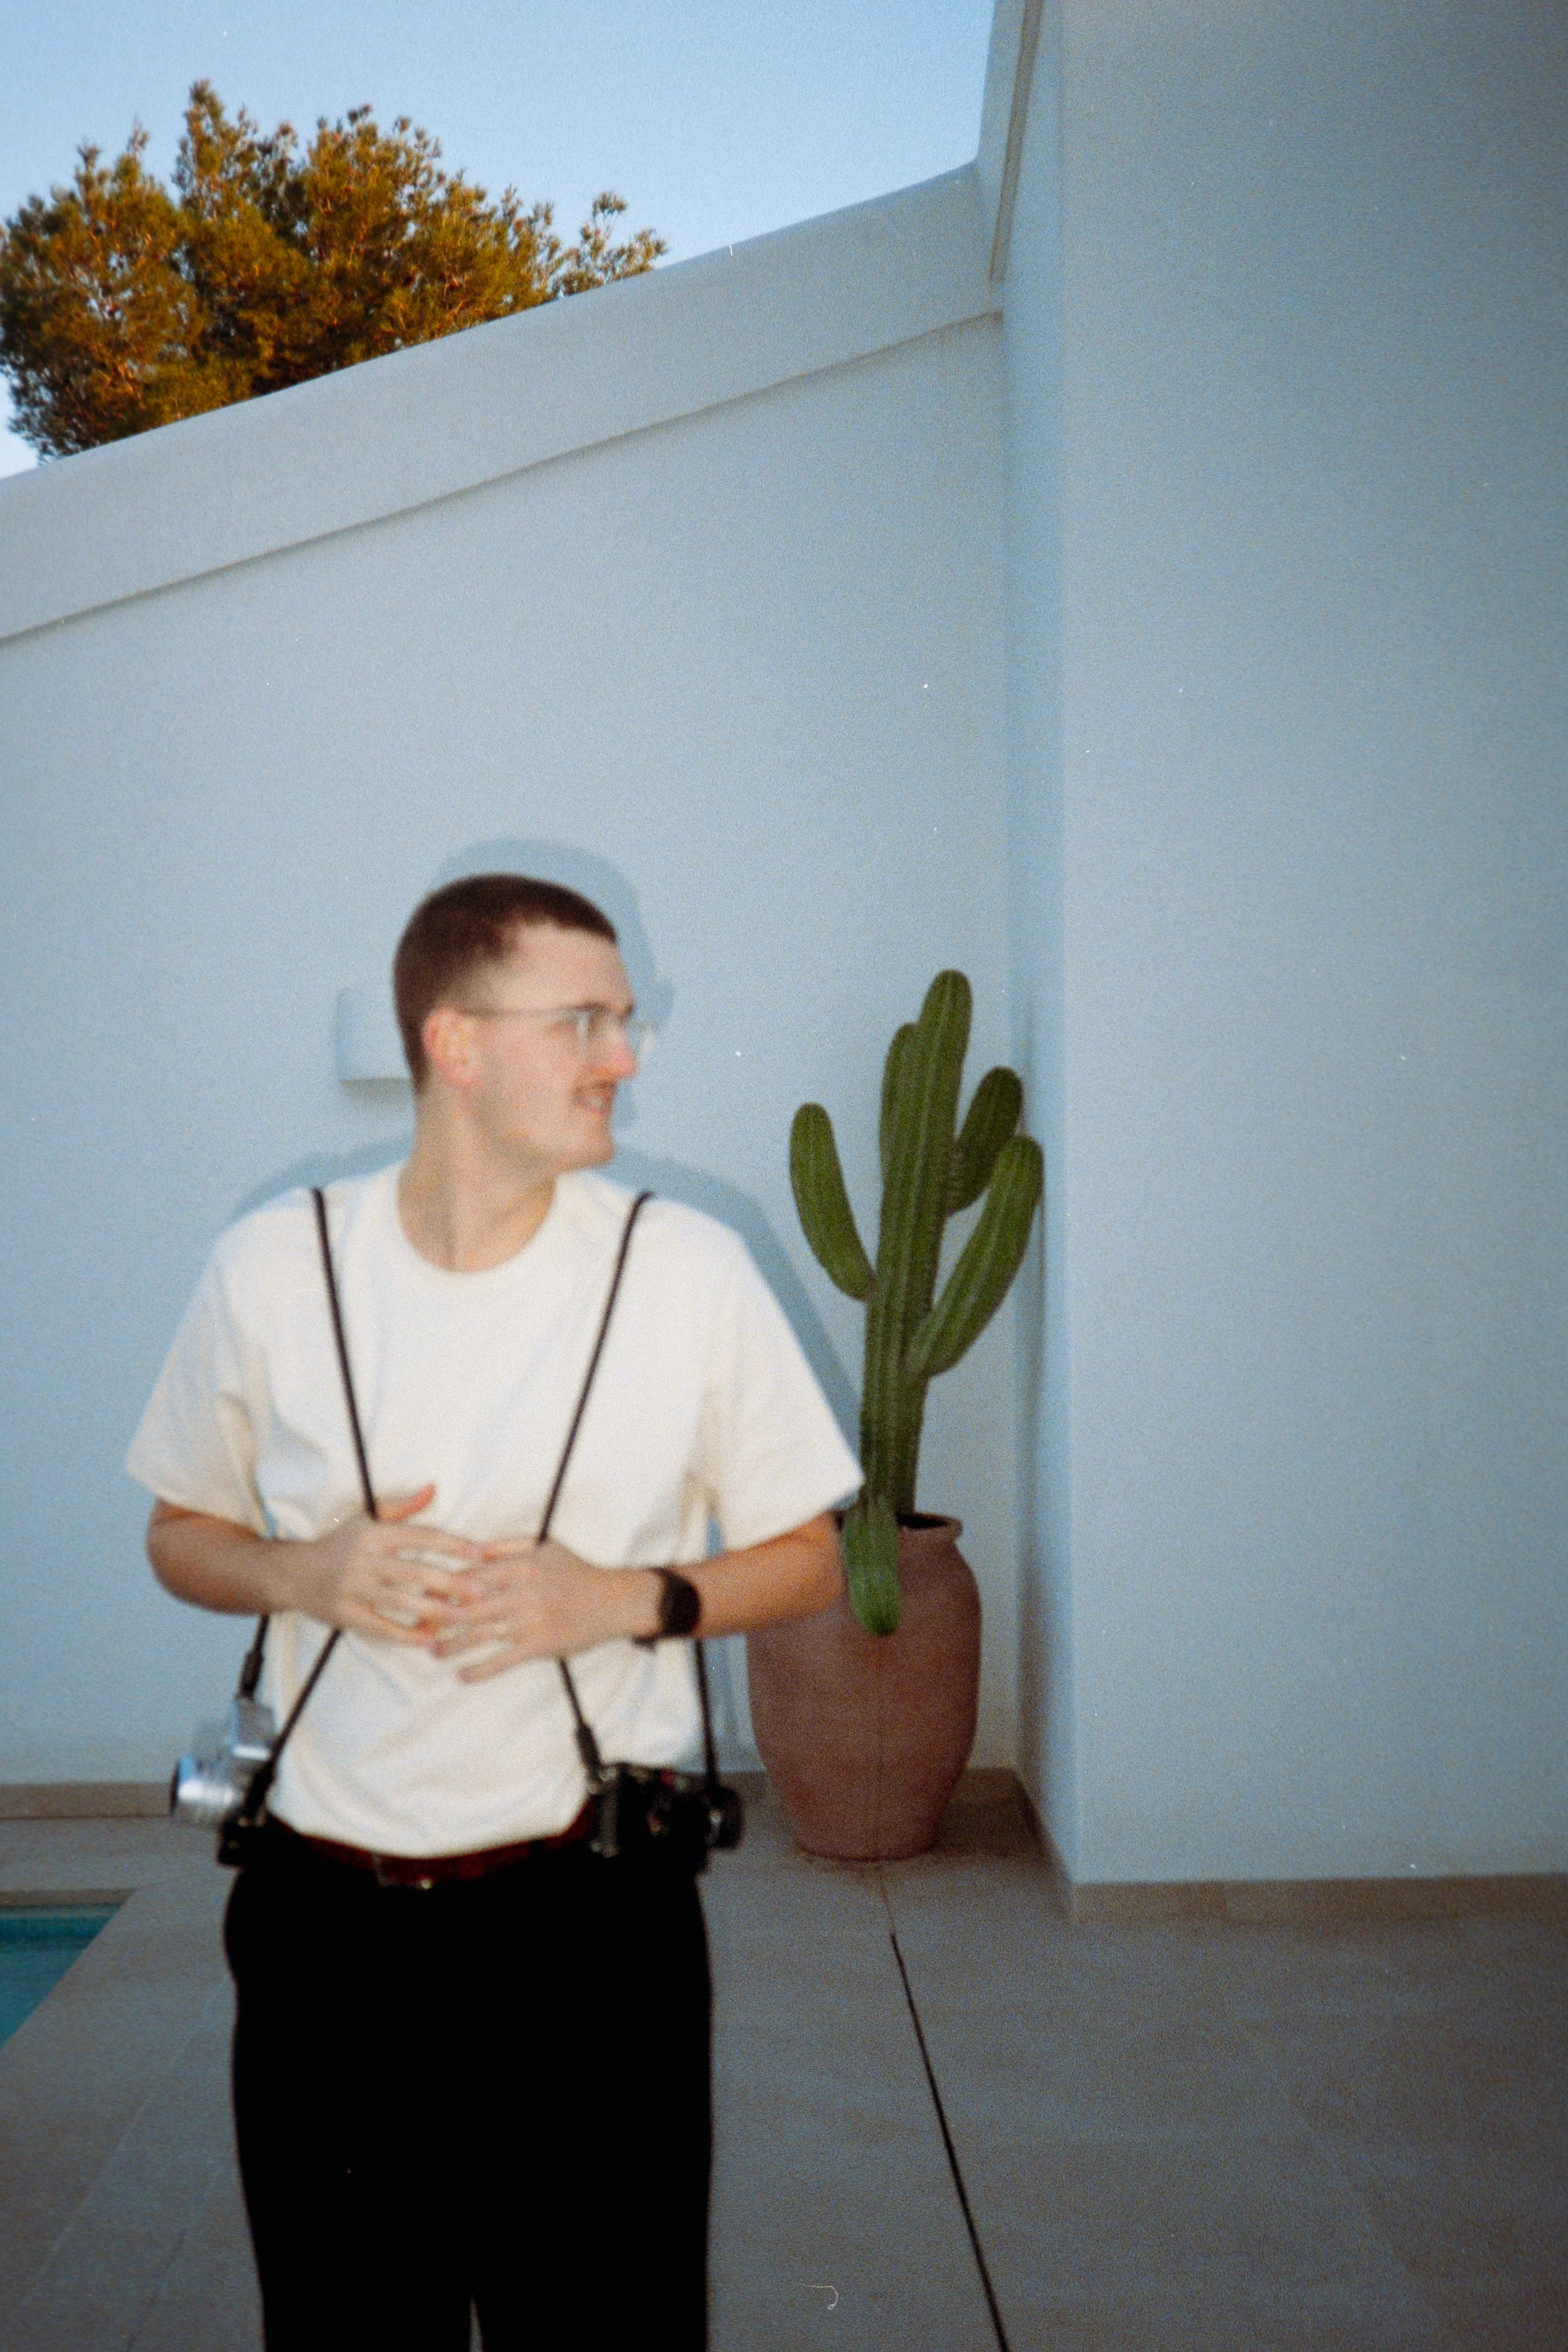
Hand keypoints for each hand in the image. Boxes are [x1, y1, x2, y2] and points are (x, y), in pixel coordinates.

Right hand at [280, 1486, 480, 1644]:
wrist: (292, 1573)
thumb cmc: (339, 1544)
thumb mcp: (366, 1519)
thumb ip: (403, 1507)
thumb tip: (433, 1489)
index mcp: (374, 1534)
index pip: (420, 1536)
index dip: (452, 1544)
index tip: (481, 1552)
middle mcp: (364, 1560)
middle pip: (414, 1572)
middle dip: (451, 1582)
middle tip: (481, 1591)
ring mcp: (354, 1589)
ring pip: (400, 1602)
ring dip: (434, 1612)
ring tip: (462, 1618)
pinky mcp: (346, 1615)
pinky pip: (380, 1628)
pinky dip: (405, 1636)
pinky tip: (429, 1640)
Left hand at [429, 1538, 658, 1680]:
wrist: (613, 1601)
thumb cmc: (576, 1572)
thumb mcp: (545, 1545)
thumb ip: (508, 1545)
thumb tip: (472, 1550)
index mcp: (520, 1566)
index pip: (472, 1576)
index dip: (445, 1587)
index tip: (423, 1595)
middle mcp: (522, 1593)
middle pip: (469, 1607)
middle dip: (439, 1618)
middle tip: (416, 1626)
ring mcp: (529, 1621)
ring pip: (481, 1635)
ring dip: (452, 1646)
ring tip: (432, 1652)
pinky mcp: (539, 1646)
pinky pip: (502, 1661)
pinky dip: (480, 1670)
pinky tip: (462, 1676)